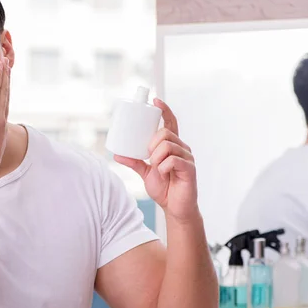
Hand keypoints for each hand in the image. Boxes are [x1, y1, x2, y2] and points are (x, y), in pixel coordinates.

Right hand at [0, 57, 9, 180]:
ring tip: (7, 73)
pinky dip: (5, 97)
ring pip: (6, 101)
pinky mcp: (0, 133)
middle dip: (4, 76)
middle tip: (6, 60)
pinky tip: (4, 96)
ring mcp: (1, 127)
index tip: (0, 62)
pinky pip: (5, 109)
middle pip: (3, 93)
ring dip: (6, 85)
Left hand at [114, 98, 198, 221]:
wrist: (175, 208)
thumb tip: (117, 154)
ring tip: (156, 167)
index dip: (164, 110)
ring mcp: (187, 158)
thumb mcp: (146, 173)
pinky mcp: (190, 168)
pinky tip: (163, 173)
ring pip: (168, 145)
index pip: (170, 122)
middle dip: (152, 143)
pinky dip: (163, 167)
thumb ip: (134, 162)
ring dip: (156, 156)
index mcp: (172, 146)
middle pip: (166, 133)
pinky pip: (174, 160)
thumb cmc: (164, 188)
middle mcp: (182, 148)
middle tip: (149, 156)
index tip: (155, 100)